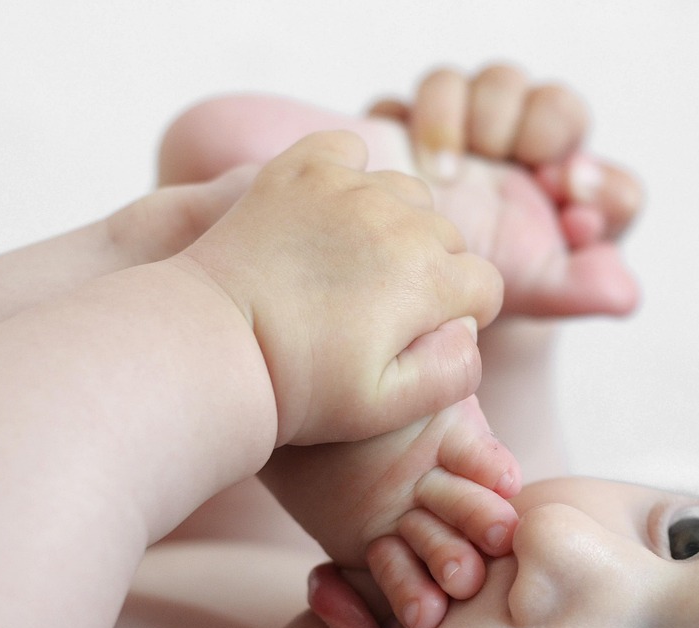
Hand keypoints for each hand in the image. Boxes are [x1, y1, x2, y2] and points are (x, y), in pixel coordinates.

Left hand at [180, 130, 502, 446]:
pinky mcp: (301, 169)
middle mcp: (397, 220)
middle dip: (433, 271)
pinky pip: (348, 149)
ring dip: (397, 223)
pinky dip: (350, 172)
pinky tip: (333, 210)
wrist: (215, 348)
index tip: (425, 336)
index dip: (464, 316)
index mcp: (429, 278)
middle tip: (383, 310)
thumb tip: (469, 331)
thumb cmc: (299, 387)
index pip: (484, 286)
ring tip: (358, 264)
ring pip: (406, 193)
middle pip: (448, 238)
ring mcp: (347, 187)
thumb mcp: (388, 407)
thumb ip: (453, 374)